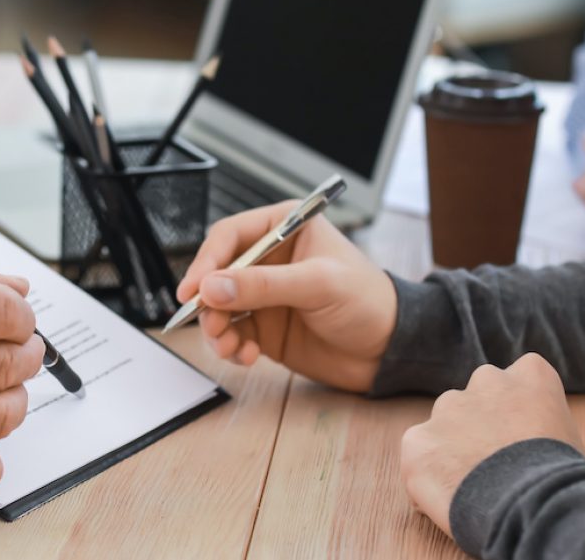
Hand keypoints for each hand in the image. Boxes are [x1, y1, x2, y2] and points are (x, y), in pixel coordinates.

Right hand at [176, 201, 396, 391]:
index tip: (193, 289)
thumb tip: (212, 288)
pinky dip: (231, 347)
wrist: (390, 350)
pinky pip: (231, 333)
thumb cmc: (369, 302)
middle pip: (215, 274)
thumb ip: (263, 286)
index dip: (206, 261)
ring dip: (216, 328)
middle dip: (208, 302)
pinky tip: (247, 356)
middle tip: (212, 325)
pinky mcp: (263, 326)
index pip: (229, 236)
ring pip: (218, 307)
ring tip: (229, 346)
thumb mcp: (318, 285)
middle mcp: (268, 260)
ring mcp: (263, 295)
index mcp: (283, 229)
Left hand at [400, 353, 582, 535]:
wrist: (528, 503)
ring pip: (443, 423)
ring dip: (452, 446)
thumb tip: (519, 440)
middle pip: (475, 397)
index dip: (517, 411)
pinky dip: (430, 474)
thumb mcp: (565, 438)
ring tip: (474, 483)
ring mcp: (446, 407)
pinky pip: (419, 454)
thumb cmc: (558, 479)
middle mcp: (485, 380)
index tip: (520, 435)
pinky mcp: (416, 438)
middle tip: (492, 462)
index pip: (519, 377)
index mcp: (530, 375)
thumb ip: (536, 423)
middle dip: (479, 424)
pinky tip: (451, 496)